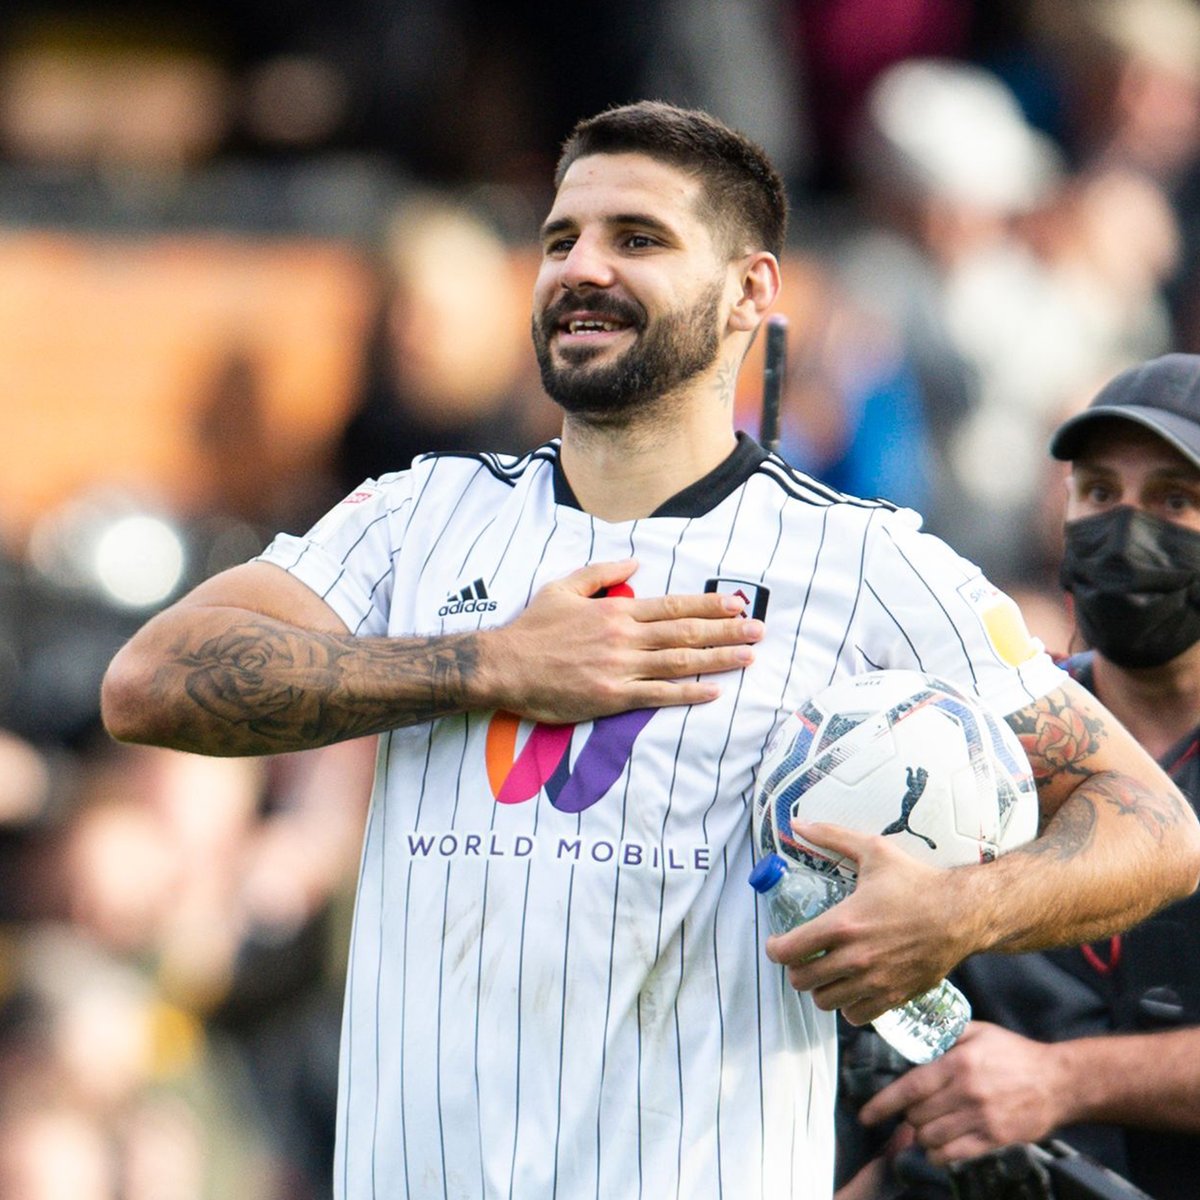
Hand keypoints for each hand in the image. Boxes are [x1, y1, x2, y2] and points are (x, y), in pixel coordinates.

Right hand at [478, 559, 764, 723]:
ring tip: (748, 657)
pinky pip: (657, 695)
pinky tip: (713, 692)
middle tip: (759, 630)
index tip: (736, 604)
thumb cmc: (532, 628)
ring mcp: (619, 668)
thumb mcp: (563, 588)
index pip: (672, 606)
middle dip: (726, 631)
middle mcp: (624, 637)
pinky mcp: (610, 697)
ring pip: (679, 663)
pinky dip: (687, 693)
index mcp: (615, 611)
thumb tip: (635, 564)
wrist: (503, 666)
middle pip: (685, 633)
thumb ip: (601, 574)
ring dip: (718, 659)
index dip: (708, 606)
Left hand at [766, 823, 972, 1024]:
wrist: (962, 914)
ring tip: (826, 970)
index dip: (775, 948)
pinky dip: (848, 1005)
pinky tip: (851, 986)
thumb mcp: (873, 850)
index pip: (788, 951)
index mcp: (843, 924)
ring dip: (820, 987)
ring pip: (825, 1001)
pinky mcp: (894, 997)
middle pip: (801, 980)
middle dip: (796, 967)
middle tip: (804, 955)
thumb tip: (797, 823)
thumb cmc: (917, 882)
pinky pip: (855, 1016)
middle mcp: (855, 958)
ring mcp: (874, 982)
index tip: (779, 942)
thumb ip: (831, 836)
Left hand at [857, 1022, 1065, 1163]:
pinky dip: (938, 1153)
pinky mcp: (995, 1139)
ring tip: (926, 1126)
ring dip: (921, 1135)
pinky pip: (954, 1154)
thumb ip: (944, 1036)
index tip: (866, 1114)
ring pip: (932, 1137)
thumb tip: (913, 1040)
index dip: (884, 1103)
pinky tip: (938, 1146)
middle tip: (912, 1110)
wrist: (1058, 1081)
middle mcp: (967, 1092)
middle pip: (918, 1115)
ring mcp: (982, 1119)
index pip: (911, 1086)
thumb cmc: (1013, 1052)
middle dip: (908, 1115)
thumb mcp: (977, 1032)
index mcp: (959, 1063)